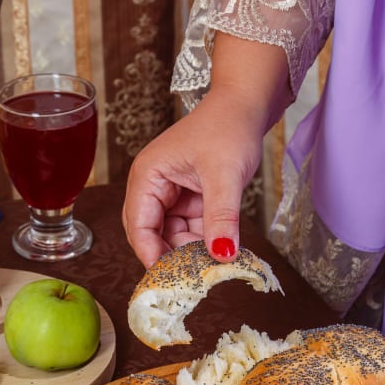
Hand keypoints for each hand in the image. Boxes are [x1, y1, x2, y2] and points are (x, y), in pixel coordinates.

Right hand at [121, 32, 293, 266]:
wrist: (246, 105)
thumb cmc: (228, 127)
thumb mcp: (225, 175)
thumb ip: (221, 217)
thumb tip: (221, 255)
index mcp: (147, 176)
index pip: (138, 226)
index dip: (151, 253)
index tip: (171, 279)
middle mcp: (152, 186)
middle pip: (150, 234)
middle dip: (170, 255)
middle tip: (193, 278)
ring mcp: (170, 194)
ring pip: (172, 235)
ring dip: (190, 250)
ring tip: (213, 263)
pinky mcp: (188, 198)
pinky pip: (189, 228)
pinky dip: (203, 240)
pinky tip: (219, 248)